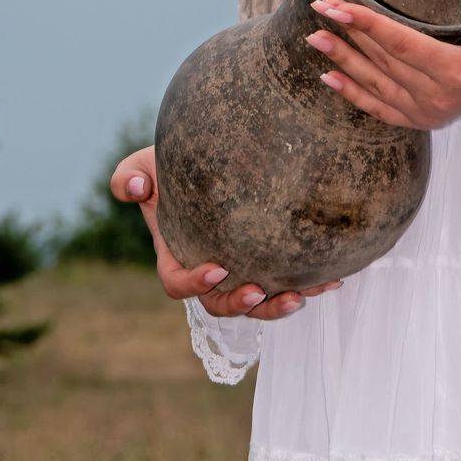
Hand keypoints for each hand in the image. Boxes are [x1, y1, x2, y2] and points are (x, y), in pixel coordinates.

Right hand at [109, 145, 342, 319]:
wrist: (210, 156)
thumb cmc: (171, 162)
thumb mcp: (142, 165)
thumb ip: (127, 177)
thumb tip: (133, 189)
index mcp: (176, 255)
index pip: (178, 283)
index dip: (194, 283)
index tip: (216, 268)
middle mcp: (210, 268)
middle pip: (221, 303)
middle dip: (241, 305)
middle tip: (260, 293)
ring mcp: (241, 266)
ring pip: (258, 300)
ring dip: (278, 304)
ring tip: (303, 295)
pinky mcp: (269, 258)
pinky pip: (287, 277)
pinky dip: (308, 282)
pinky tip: (333, 276)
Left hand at [304, 0, 460, 128]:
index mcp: (456, 71)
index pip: (400, 43)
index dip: (366, 23)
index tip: (336, 5)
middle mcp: (437, 96)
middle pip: (382, 61)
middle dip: (348, 34)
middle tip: (318, 8)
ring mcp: (427, 112)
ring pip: (375, 83)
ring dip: (343, 61)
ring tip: (314, 38)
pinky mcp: (421, 119)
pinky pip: (379, 108)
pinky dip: (353, 93)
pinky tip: (328, 78)